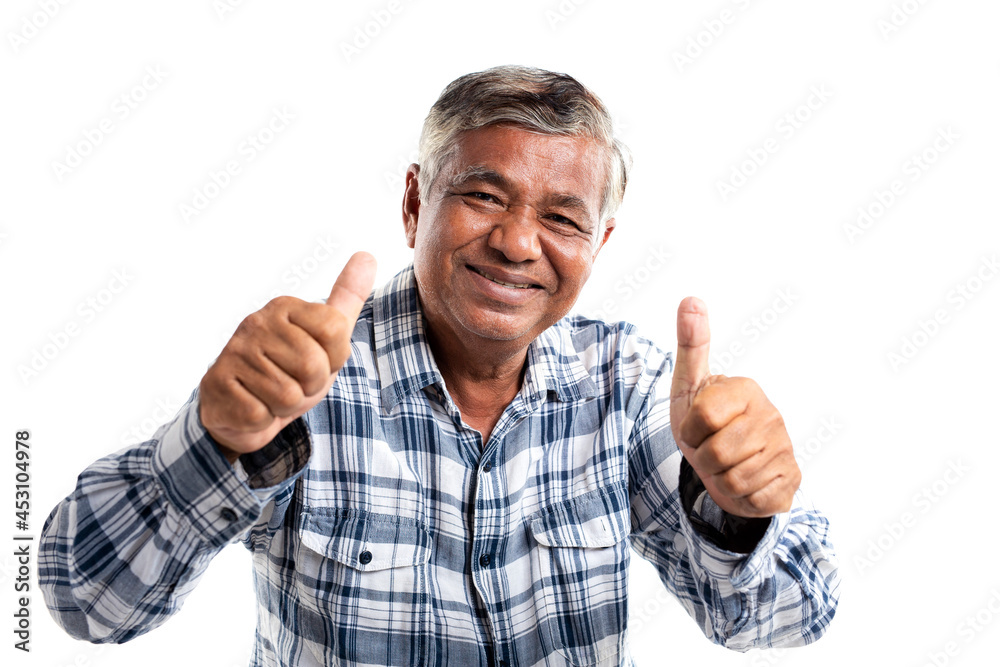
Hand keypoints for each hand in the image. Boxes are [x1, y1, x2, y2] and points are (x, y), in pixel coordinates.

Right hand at [199, 251, 376, 461]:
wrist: (244, 410)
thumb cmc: (289, 371)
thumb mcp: (326, 337)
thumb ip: (347, 298)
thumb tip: (367, 255)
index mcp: (284, 307)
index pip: (336, 331)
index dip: (333, 358)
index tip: (317, 360)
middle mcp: (256, 322)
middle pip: (313, 366)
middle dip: (309, 386)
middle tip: (292, 383)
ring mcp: (233, 351)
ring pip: (288, 395)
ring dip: (285, 406)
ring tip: (271, 395)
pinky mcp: (216, 384)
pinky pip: (261, 414)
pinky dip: (263, 419)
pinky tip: (252, 405)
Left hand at [668, 297, 799, 517]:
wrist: (724, 463)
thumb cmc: (703, 421)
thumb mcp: (689, 385)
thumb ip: (691, 345)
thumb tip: (691, 299)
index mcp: (746, 389)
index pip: (702, 418)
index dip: (689, 430)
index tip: (695, 427)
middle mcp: (771, 415)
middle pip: (715, 453)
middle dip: (702, 459)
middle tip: (708, 449)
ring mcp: (785, 448)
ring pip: (733, 480)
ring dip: (719, 480)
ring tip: (723, 465)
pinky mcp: (791, 480)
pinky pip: (754, 499)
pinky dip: (740, 497)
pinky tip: (742, 482)